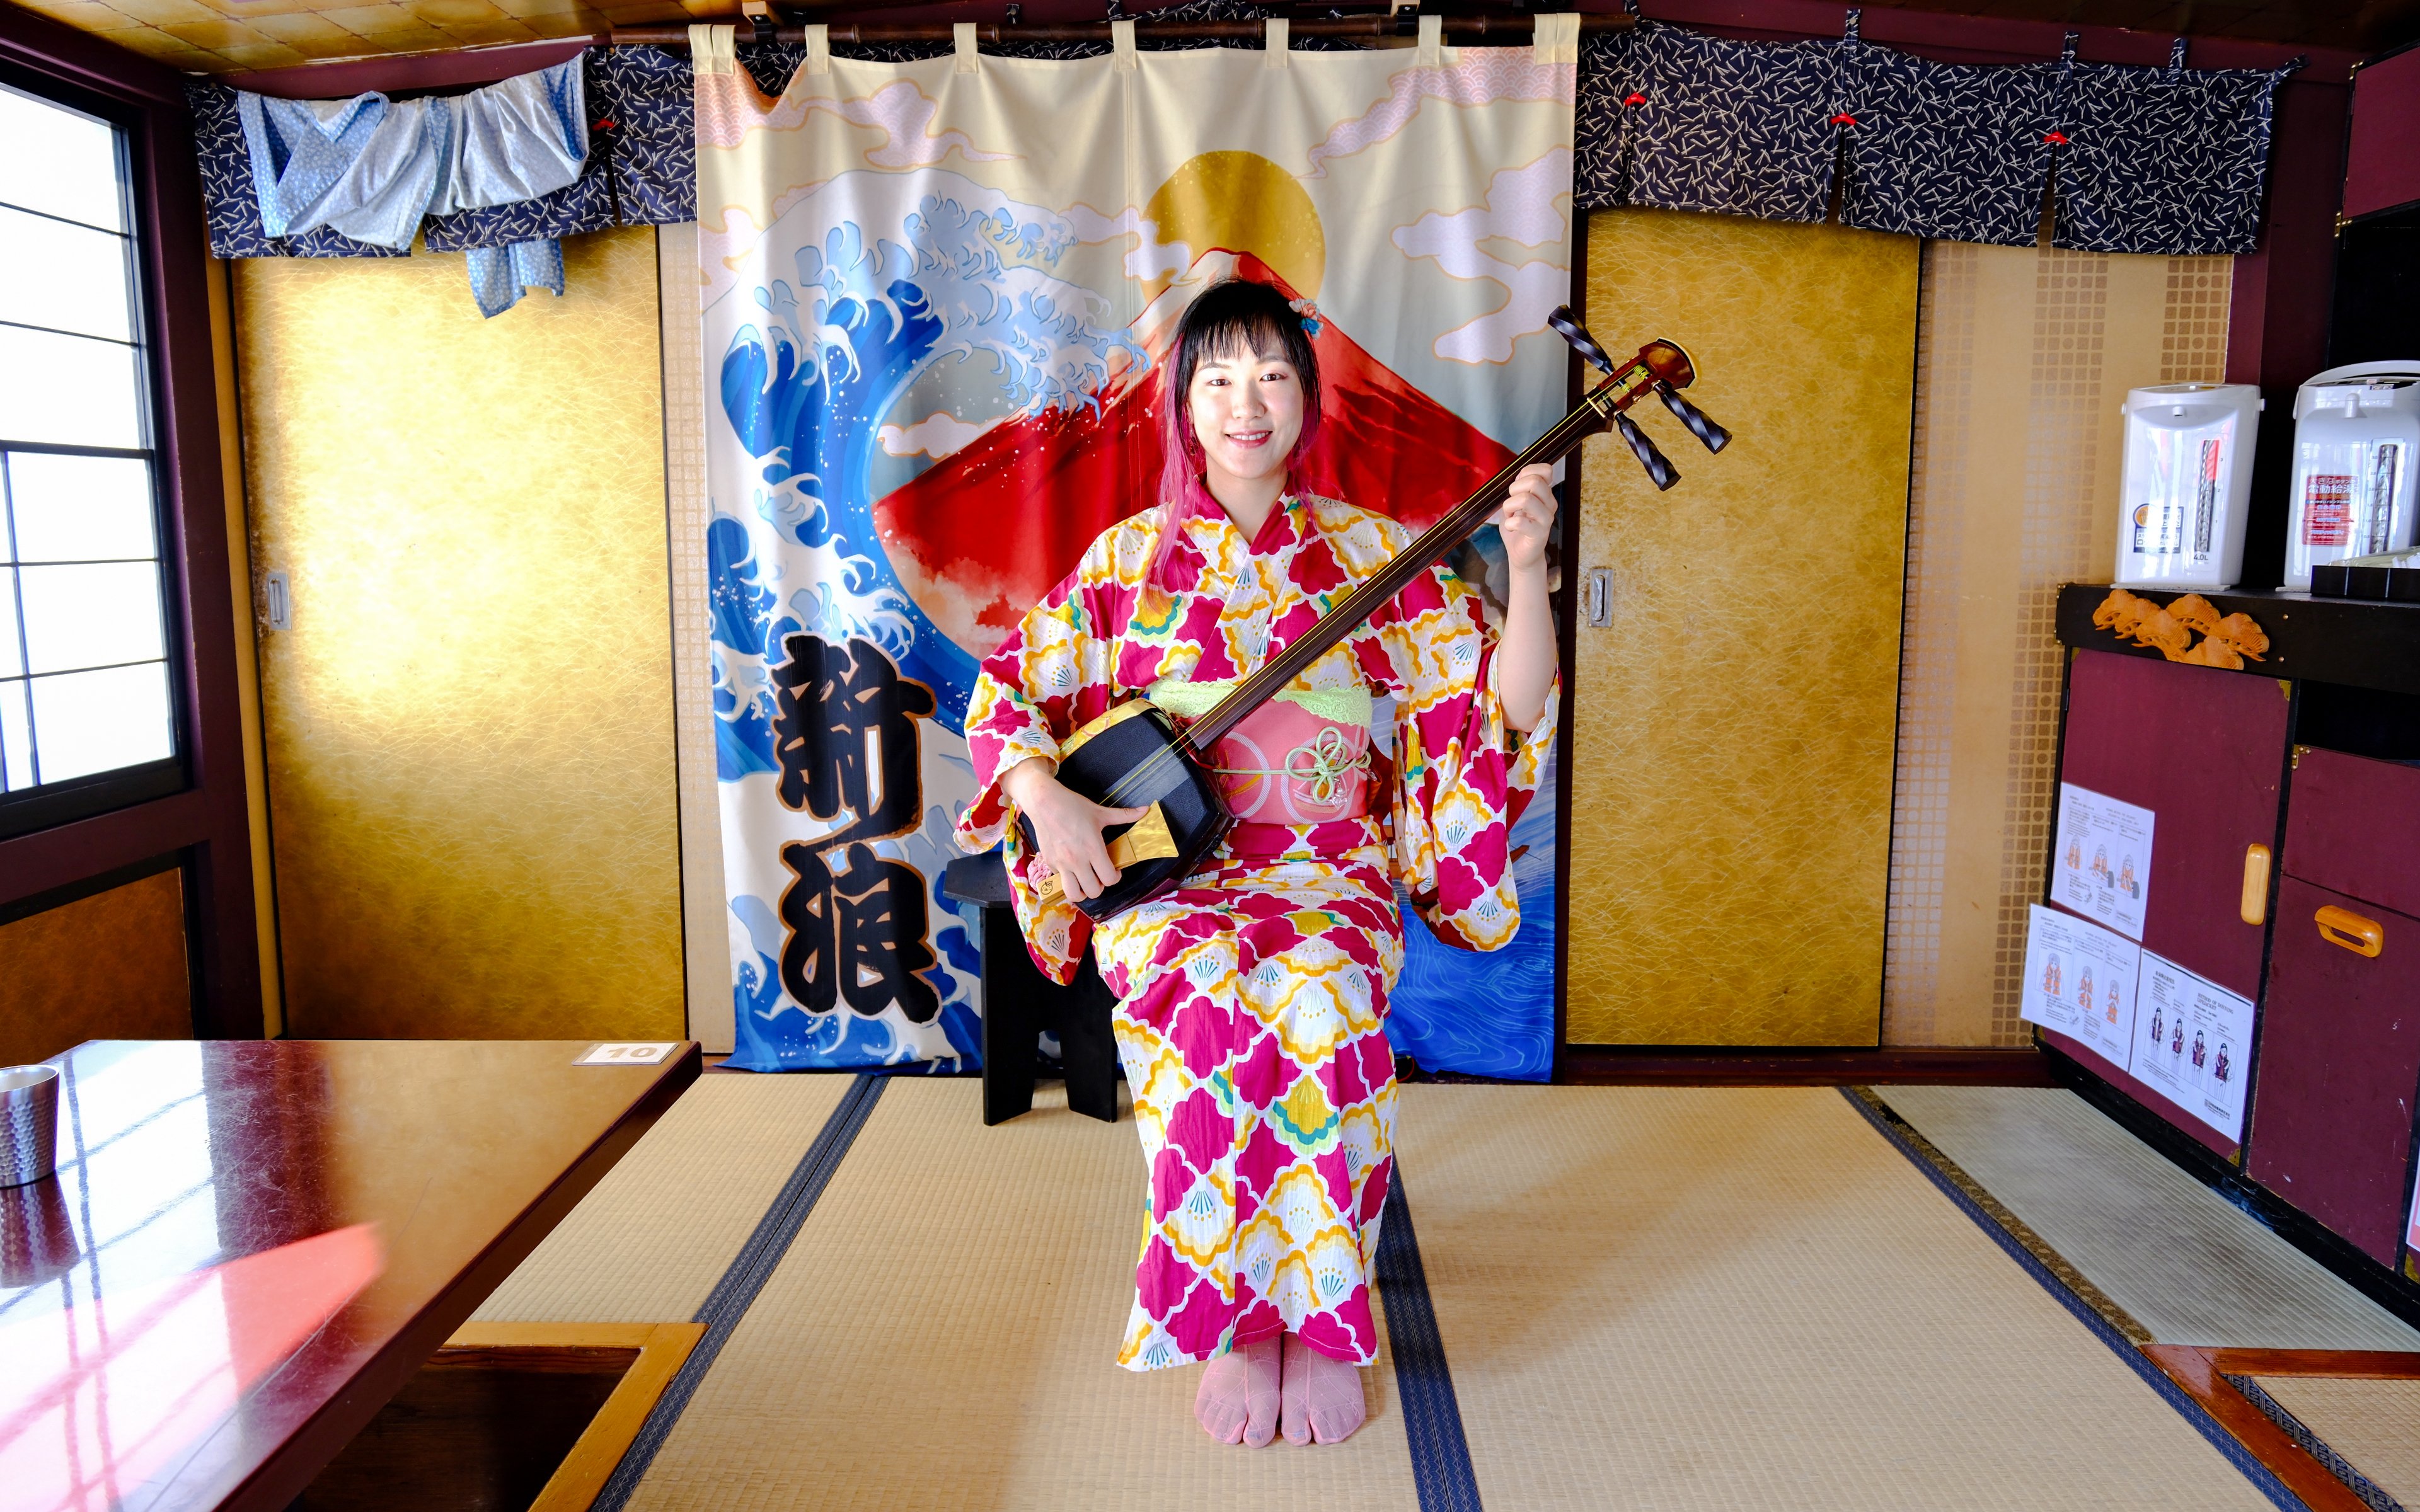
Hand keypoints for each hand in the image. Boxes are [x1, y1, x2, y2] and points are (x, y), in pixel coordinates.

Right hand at [1001, 758, 1147, 902]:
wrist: (1044, 802)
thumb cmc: (1072, 805)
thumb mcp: (1100, 811)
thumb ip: (1124, 815)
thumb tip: (1145, 810)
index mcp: (1093, 848)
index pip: (1109, 879)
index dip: (1115, 877)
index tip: (1114, 871)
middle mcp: (1077, 860)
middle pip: (1093, 891)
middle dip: (1100, 886)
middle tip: (1099, 876)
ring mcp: (1061, 863)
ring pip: (1073, 894)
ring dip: (1082, 891)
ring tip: (1085, 881)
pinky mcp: (1050, 863)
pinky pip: (1060, 881)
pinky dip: (1067, 879)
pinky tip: (1071, 867)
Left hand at [1492, 462, 1556, 572]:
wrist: (1521, 555)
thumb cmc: (1518, 526)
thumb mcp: (1516, 498)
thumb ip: (1520, 478)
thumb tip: (1526, 449)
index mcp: (1545, 493)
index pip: (1545, 469)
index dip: (1526, 472)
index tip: (1517, 486)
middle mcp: (1549, 503)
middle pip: (1534, 481)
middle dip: (1514, 489)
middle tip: (1511, 503)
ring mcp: (1546, 519)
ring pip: (1526, 499)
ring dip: (1509, 506)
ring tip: (1510, 516)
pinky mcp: (1539, 534)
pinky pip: (1521, 522)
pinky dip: (1510, 523)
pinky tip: (1512, 527)